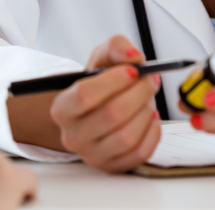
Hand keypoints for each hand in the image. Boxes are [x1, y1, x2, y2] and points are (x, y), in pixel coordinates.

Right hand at [49, 35, 161, 172]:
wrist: (99, 108)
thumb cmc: (100, 83)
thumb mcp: (103, 57)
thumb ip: (117, 47)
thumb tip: (134, 57)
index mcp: (62, 108)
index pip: (84, 96)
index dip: (113, 81)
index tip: (133, 70)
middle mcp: (72, 136)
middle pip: (110, 116)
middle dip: (138, 93)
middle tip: (150, 79)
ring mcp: (92, 155)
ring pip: (126, 137)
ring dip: (145, 112)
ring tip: (148, 98)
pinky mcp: (112, 167)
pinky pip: (139, 154)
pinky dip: (152, 133)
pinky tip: (151, 117)